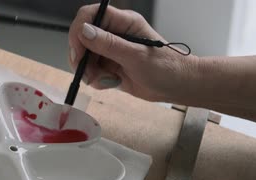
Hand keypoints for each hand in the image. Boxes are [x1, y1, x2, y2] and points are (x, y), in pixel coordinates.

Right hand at [68, 5, 198, 102]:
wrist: (176, 86)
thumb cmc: (165, 67)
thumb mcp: (135, 56)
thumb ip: (108, 44)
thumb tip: (84, 31)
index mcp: (123, 22)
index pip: (90, 15)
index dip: (78, 31)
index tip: (79, 53)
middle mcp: (114, 33)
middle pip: (82, 38)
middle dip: (82, 58)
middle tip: (90, 74)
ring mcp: (110, 50)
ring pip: (85, 57)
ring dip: (89, 72)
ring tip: (106, 80)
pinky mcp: (109, 65)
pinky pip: (91, 71)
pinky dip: (96, 79)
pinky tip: (112, 82)